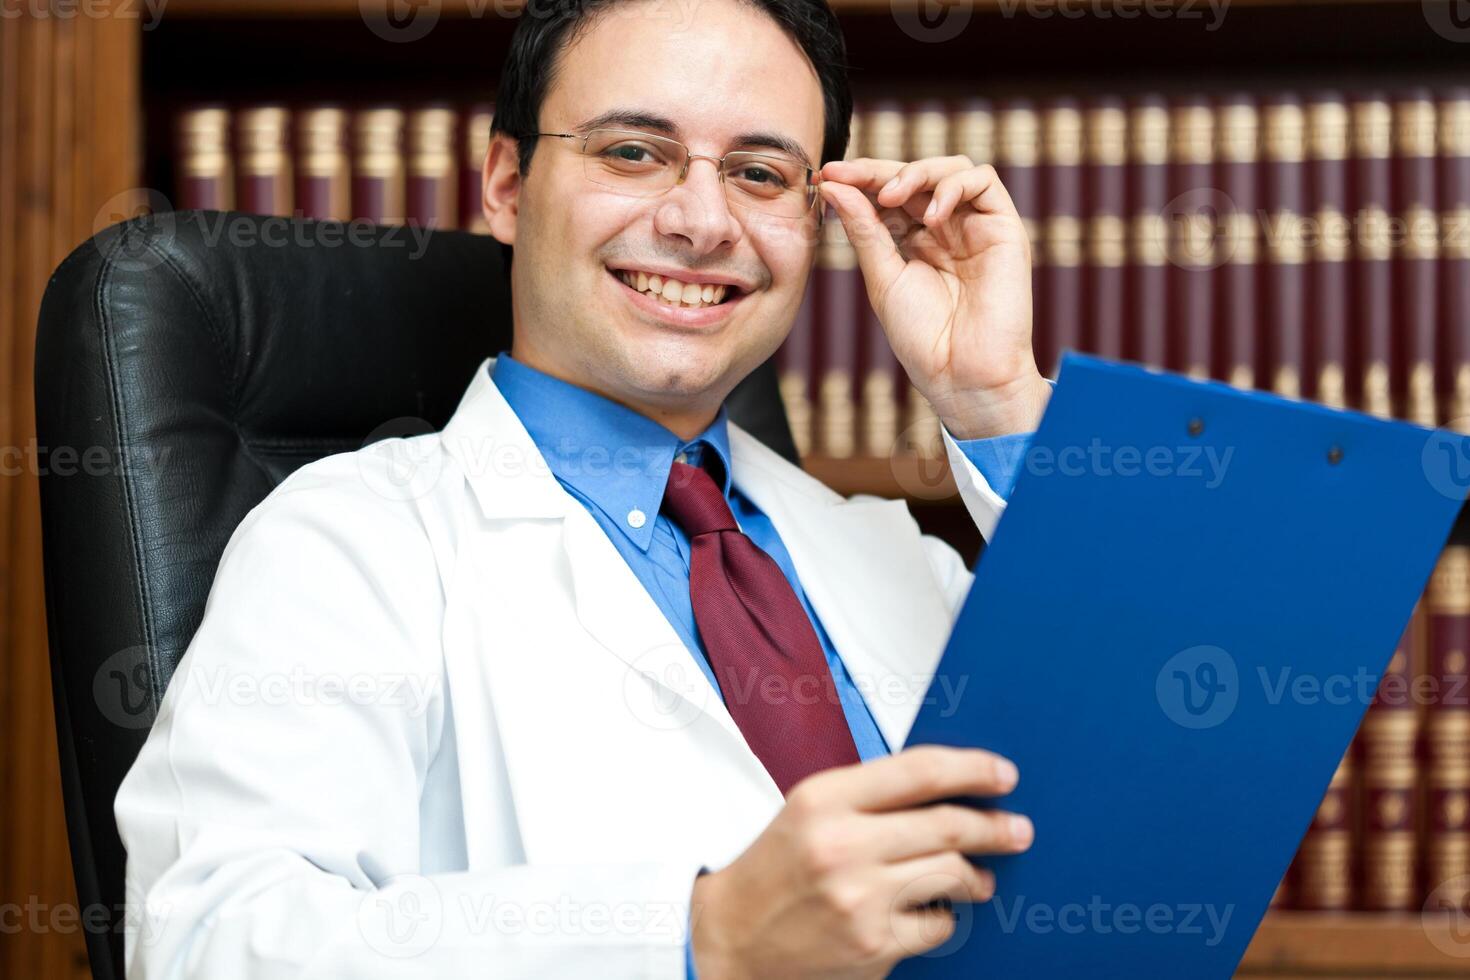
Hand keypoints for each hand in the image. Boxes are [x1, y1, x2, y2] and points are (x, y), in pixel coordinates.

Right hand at [689, 745, 1031, 978]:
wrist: (727, 941)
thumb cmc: (773, 871)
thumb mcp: (808, 812)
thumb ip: (868, 796)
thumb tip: (947, 792)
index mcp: (824, 798)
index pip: (919, 771)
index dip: (972, 769)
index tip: (1003, 773)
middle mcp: (843, 844)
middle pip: (948, 825)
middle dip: (994, 826)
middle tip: (1018, 829)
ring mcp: (860, 898)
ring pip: (953, 874)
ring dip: (977, 875)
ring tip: (980, 877)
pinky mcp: (873, 944)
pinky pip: (938, 923)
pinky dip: (944, 916)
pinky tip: (934, 911)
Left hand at [817, 157, 1050, 439]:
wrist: (962, 374)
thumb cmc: (923, 338)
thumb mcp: (882, 278)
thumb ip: (864, 230)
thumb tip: (834, 185)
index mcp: (914, 241)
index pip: (888, 193)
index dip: (860, 179)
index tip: (828, 175)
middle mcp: (946, 229)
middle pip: (915, 175)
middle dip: (878, 170)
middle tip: (847, 175)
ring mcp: (975, 226)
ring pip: (950, 169)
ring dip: (916, 172)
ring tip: (890, 196)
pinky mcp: (1004, 228)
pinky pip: (984, 181)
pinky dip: (953, 186)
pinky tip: (930, 216)